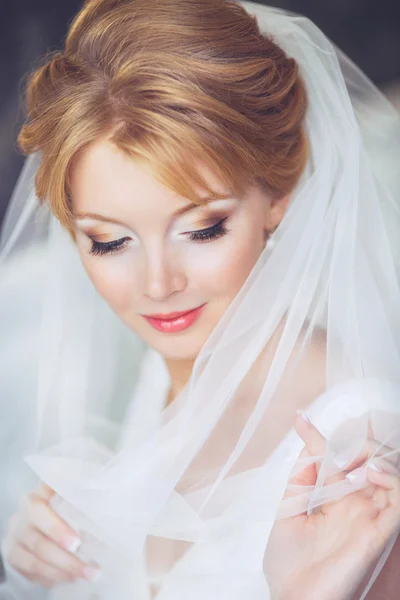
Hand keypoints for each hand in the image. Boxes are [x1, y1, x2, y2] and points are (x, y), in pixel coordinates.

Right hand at [2, 482, 99, 587]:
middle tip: (91, 569)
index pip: (38, 513)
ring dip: (62, 573)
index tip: (77, 543)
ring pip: (34, 563)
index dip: (56, 529)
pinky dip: (53, 578)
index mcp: (32, 500)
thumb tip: (93, 479)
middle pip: (39, 544)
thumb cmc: (62, 498)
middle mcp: (19, 521)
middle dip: (66, 560)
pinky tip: (72, 578)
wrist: (46, 513)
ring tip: (86, 575)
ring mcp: (15, 542)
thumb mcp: (66, 486)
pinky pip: (32, 575)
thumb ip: (72, 481)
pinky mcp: (16, 559)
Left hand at [264, 411, 399, 599]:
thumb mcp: (287, 512)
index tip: (299, 418)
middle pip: (366, 460)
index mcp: (332, 500)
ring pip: (388, 473)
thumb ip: (301, 480)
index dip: (318, 436)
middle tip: (336, 442)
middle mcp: (354, 505)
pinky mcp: (380, 532)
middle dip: (355, 441)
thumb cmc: (288, 565)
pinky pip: (399, 501)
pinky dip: (391, 479)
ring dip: (374, 456)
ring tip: (355, 456)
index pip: (332, 460)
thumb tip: (308, 445)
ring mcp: (369, 517)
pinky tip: (369, 471)